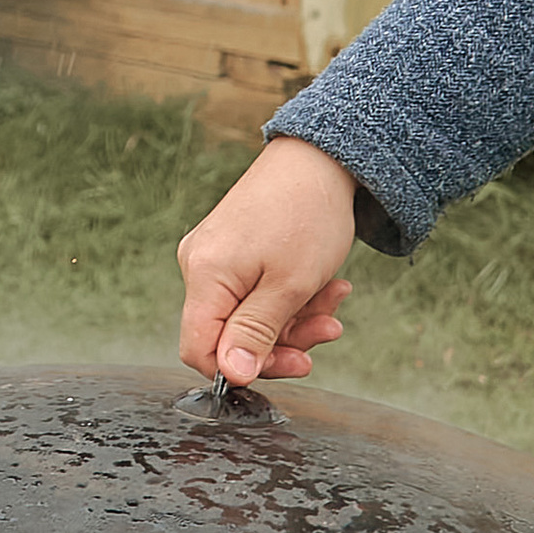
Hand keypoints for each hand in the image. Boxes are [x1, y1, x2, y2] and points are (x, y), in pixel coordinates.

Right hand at [176, 138, 355, 384]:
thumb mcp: (290, 285)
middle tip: (327, 331)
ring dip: (298, 317)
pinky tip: (325, 286)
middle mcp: (200, 266)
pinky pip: (256, 292)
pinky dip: (292, 296)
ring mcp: (216, 258)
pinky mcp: (233, 251)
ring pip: (250, 315)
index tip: (292, 362)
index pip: (199, 349)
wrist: (321, 158)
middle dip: (284, 340)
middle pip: (229, 335)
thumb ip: (256, 333)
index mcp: (205, 275)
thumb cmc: (307, 213)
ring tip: (334, 299)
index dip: (242, 368)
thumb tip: (232, 375)